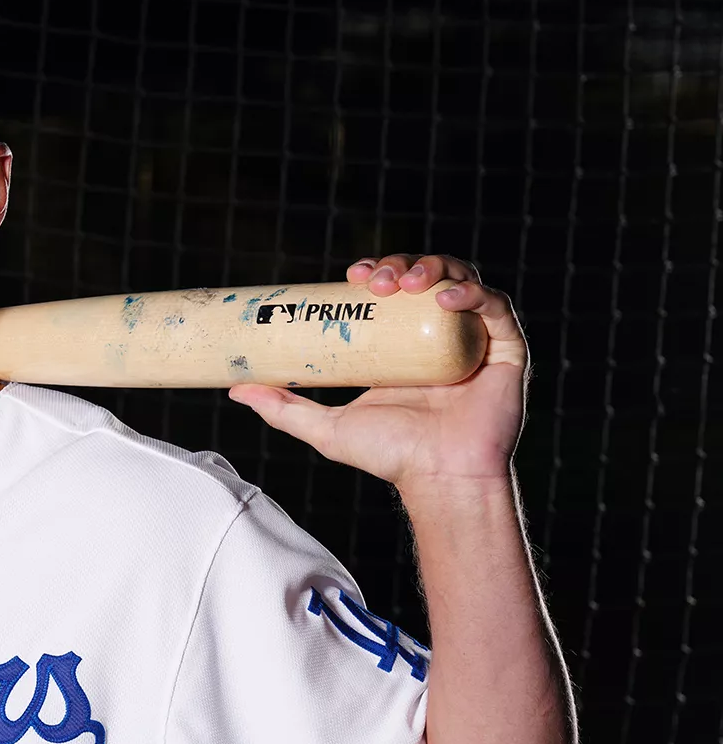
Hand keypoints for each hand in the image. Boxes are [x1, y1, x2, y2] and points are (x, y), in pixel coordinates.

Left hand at [227, 255, 528, 489]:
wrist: (437, 478)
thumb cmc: (390, 455)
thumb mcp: (326, 427)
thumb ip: (283, 407)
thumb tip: (236, 388)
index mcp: (404, 343)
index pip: (393, 290)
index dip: (377, 272)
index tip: (353, 274)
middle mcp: (440, 335)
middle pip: (426, 278)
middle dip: (403, 265)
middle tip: (377, 279)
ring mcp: (474, 339)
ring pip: (461, 281)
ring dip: (434, 269)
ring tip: (408, 283)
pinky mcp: (507, 350)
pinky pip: (496, 307)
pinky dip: (474, 292)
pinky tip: (447, 298)